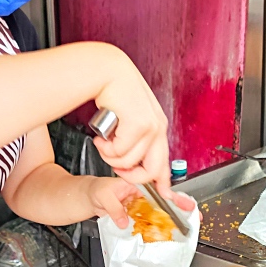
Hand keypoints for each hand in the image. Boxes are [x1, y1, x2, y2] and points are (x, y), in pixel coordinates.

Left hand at [87, 178, 195, 228]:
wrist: (89, 197)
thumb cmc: (96, 190)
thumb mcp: (103, 196)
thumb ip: (114, 208)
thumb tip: (124, 221)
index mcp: (137, 183)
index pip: (158, 189)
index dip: (172, 196)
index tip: (183, 203)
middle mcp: (141, 193)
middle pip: (163, 199)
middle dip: (180, 206)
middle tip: (194, 213)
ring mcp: (139, 204)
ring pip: (159, 211)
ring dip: (172, 217)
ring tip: (186, 224)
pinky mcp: (136, 214)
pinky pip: (149, 220)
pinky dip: (158, 226)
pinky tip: (167, 231)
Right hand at [92, 47, 172, 191]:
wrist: (108, 72)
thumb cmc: (115, 93)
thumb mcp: (129, 119)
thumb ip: (133, 139)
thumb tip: (129, 162)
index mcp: (158, 128)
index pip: (164, 162)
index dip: (164, 182)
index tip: (163, 194)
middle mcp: (158, 128)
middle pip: (151, 171)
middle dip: (130, 177)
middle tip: (115, 168)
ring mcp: (151, 127)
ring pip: (129, 162)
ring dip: (110, 158)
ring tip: (102, 144)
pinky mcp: (139, 124)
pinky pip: (119, 151)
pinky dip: (106, 148)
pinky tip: (101, 137)